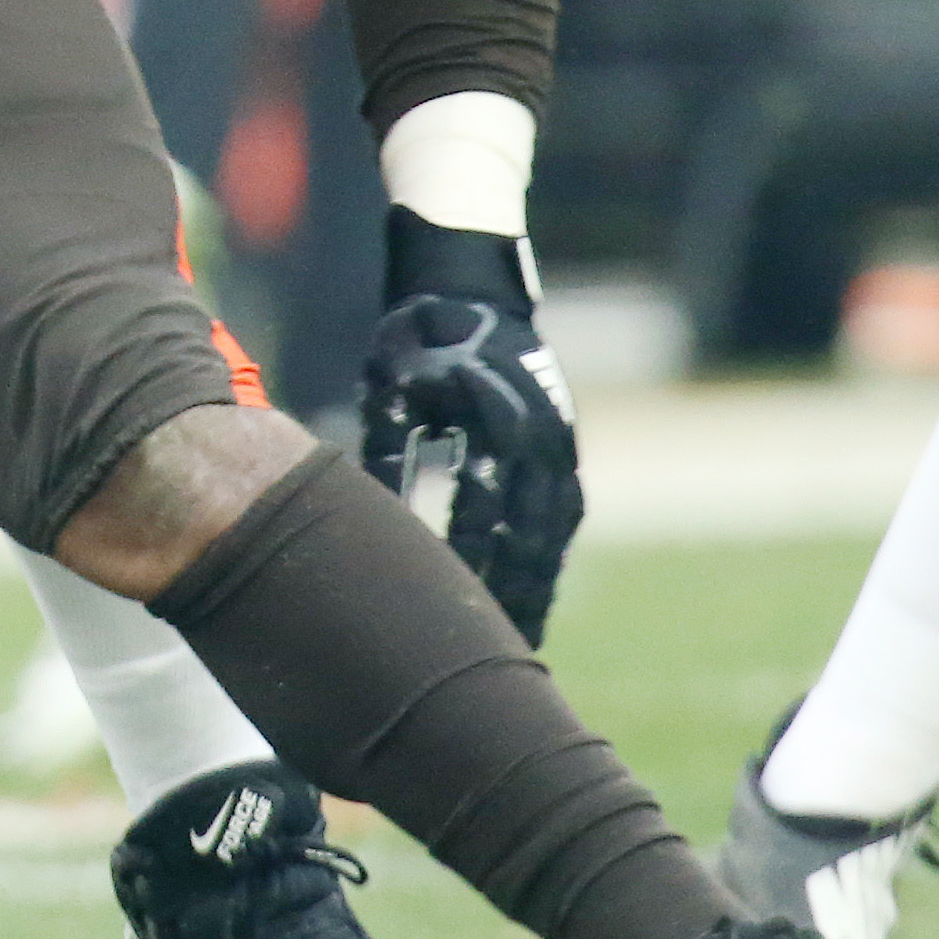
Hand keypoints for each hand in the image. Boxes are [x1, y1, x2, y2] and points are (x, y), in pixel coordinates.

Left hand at [358, 206, 581, 644]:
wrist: (469, 291)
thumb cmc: (417, 337)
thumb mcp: (392, 384)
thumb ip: (386, 446)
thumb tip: (374, 517)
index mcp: (498, 422)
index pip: (484, 507)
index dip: (469, 559)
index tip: (452, 607)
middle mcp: (541, 439)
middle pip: (533, 533)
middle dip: (516, 591)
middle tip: (501, 647)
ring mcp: (560, 444)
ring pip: (556, 530)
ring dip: (541, 581)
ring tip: (526, 636)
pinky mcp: (562, 446)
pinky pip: (564, 512)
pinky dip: (552, 553)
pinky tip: (535, 589)